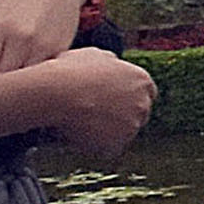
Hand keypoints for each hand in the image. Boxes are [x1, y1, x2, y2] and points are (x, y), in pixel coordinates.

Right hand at [0, 47, 156, 155]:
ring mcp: (132, 126)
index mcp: (142, 80)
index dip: (129, 96)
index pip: (146, 92)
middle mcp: (143, 104)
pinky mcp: (117, 144)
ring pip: (121, 132)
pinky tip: (79, 134)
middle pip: (137, 114)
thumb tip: (112, 64)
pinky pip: (107, 148)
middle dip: (121, 115)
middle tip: (96, 114)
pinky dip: (95, 145)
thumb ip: (111, 62)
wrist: (57, 93)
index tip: (115, 100)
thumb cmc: (71, 71)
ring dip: (106, 130)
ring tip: (80, 122)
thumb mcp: (94, 55)